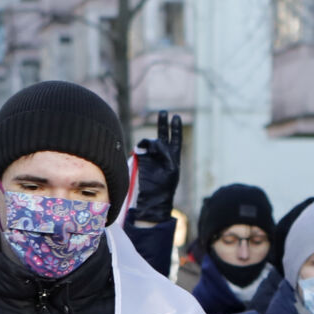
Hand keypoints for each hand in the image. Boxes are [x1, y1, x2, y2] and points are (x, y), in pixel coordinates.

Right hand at [130, 111, 182, 225]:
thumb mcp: (170, 169)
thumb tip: (153, 142)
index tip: (176, 116)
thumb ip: (164, 153)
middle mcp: (161, 156)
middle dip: (162, 124)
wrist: (149, 201)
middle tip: (163, 112)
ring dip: (150, 143)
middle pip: (162, 136)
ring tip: (148, 151)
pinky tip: (138, 152)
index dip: (175, 128)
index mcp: (173, 159)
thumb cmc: (163, 188)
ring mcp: (150, 157)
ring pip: (150, 143)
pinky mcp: (139, 161)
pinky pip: (140, 149)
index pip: (175, 140)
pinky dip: (140, 148)